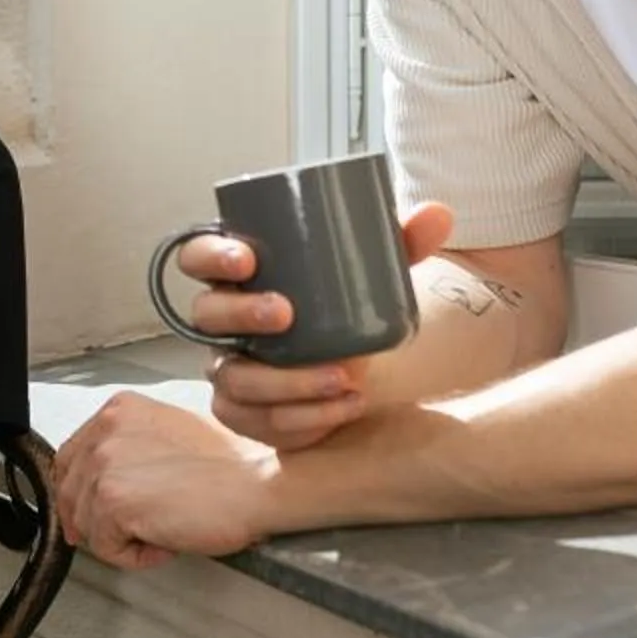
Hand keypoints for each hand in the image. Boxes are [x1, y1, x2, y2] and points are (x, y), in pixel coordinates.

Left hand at [54, 393, 281, 568]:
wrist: (256, 482)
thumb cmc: (230, 465)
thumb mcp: (168, 434)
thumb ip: (129, 449)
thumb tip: (104, 483)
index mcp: (118, 410)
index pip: (71, 456)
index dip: (78, 492)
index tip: (88, 514)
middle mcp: (106, 431)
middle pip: (70, 491)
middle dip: (95, 521)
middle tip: (128, 536)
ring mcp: (105, 465)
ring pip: (86, 523)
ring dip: (121, 538)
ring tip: (162, 531)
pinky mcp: (113, 501)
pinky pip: (106, 547)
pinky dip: (134, 556)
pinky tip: (165, 541)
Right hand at [195, 202, 453, 450]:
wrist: (352, 364)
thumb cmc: (342, 305)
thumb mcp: (371, 271)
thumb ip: (400, 243)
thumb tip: (439, 214)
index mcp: (239, 275)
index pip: (197, 256)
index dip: (210, 256)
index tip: (247, 259)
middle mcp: (223, 323)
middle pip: (207, 315)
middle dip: (243, 313)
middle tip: (288, 314)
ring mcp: (229, 369)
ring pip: (234, 378)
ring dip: (285, 381)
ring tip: (342, 377)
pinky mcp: (245, 413)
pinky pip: (258, 423)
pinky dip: (303, 421)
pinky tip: (341, 409)